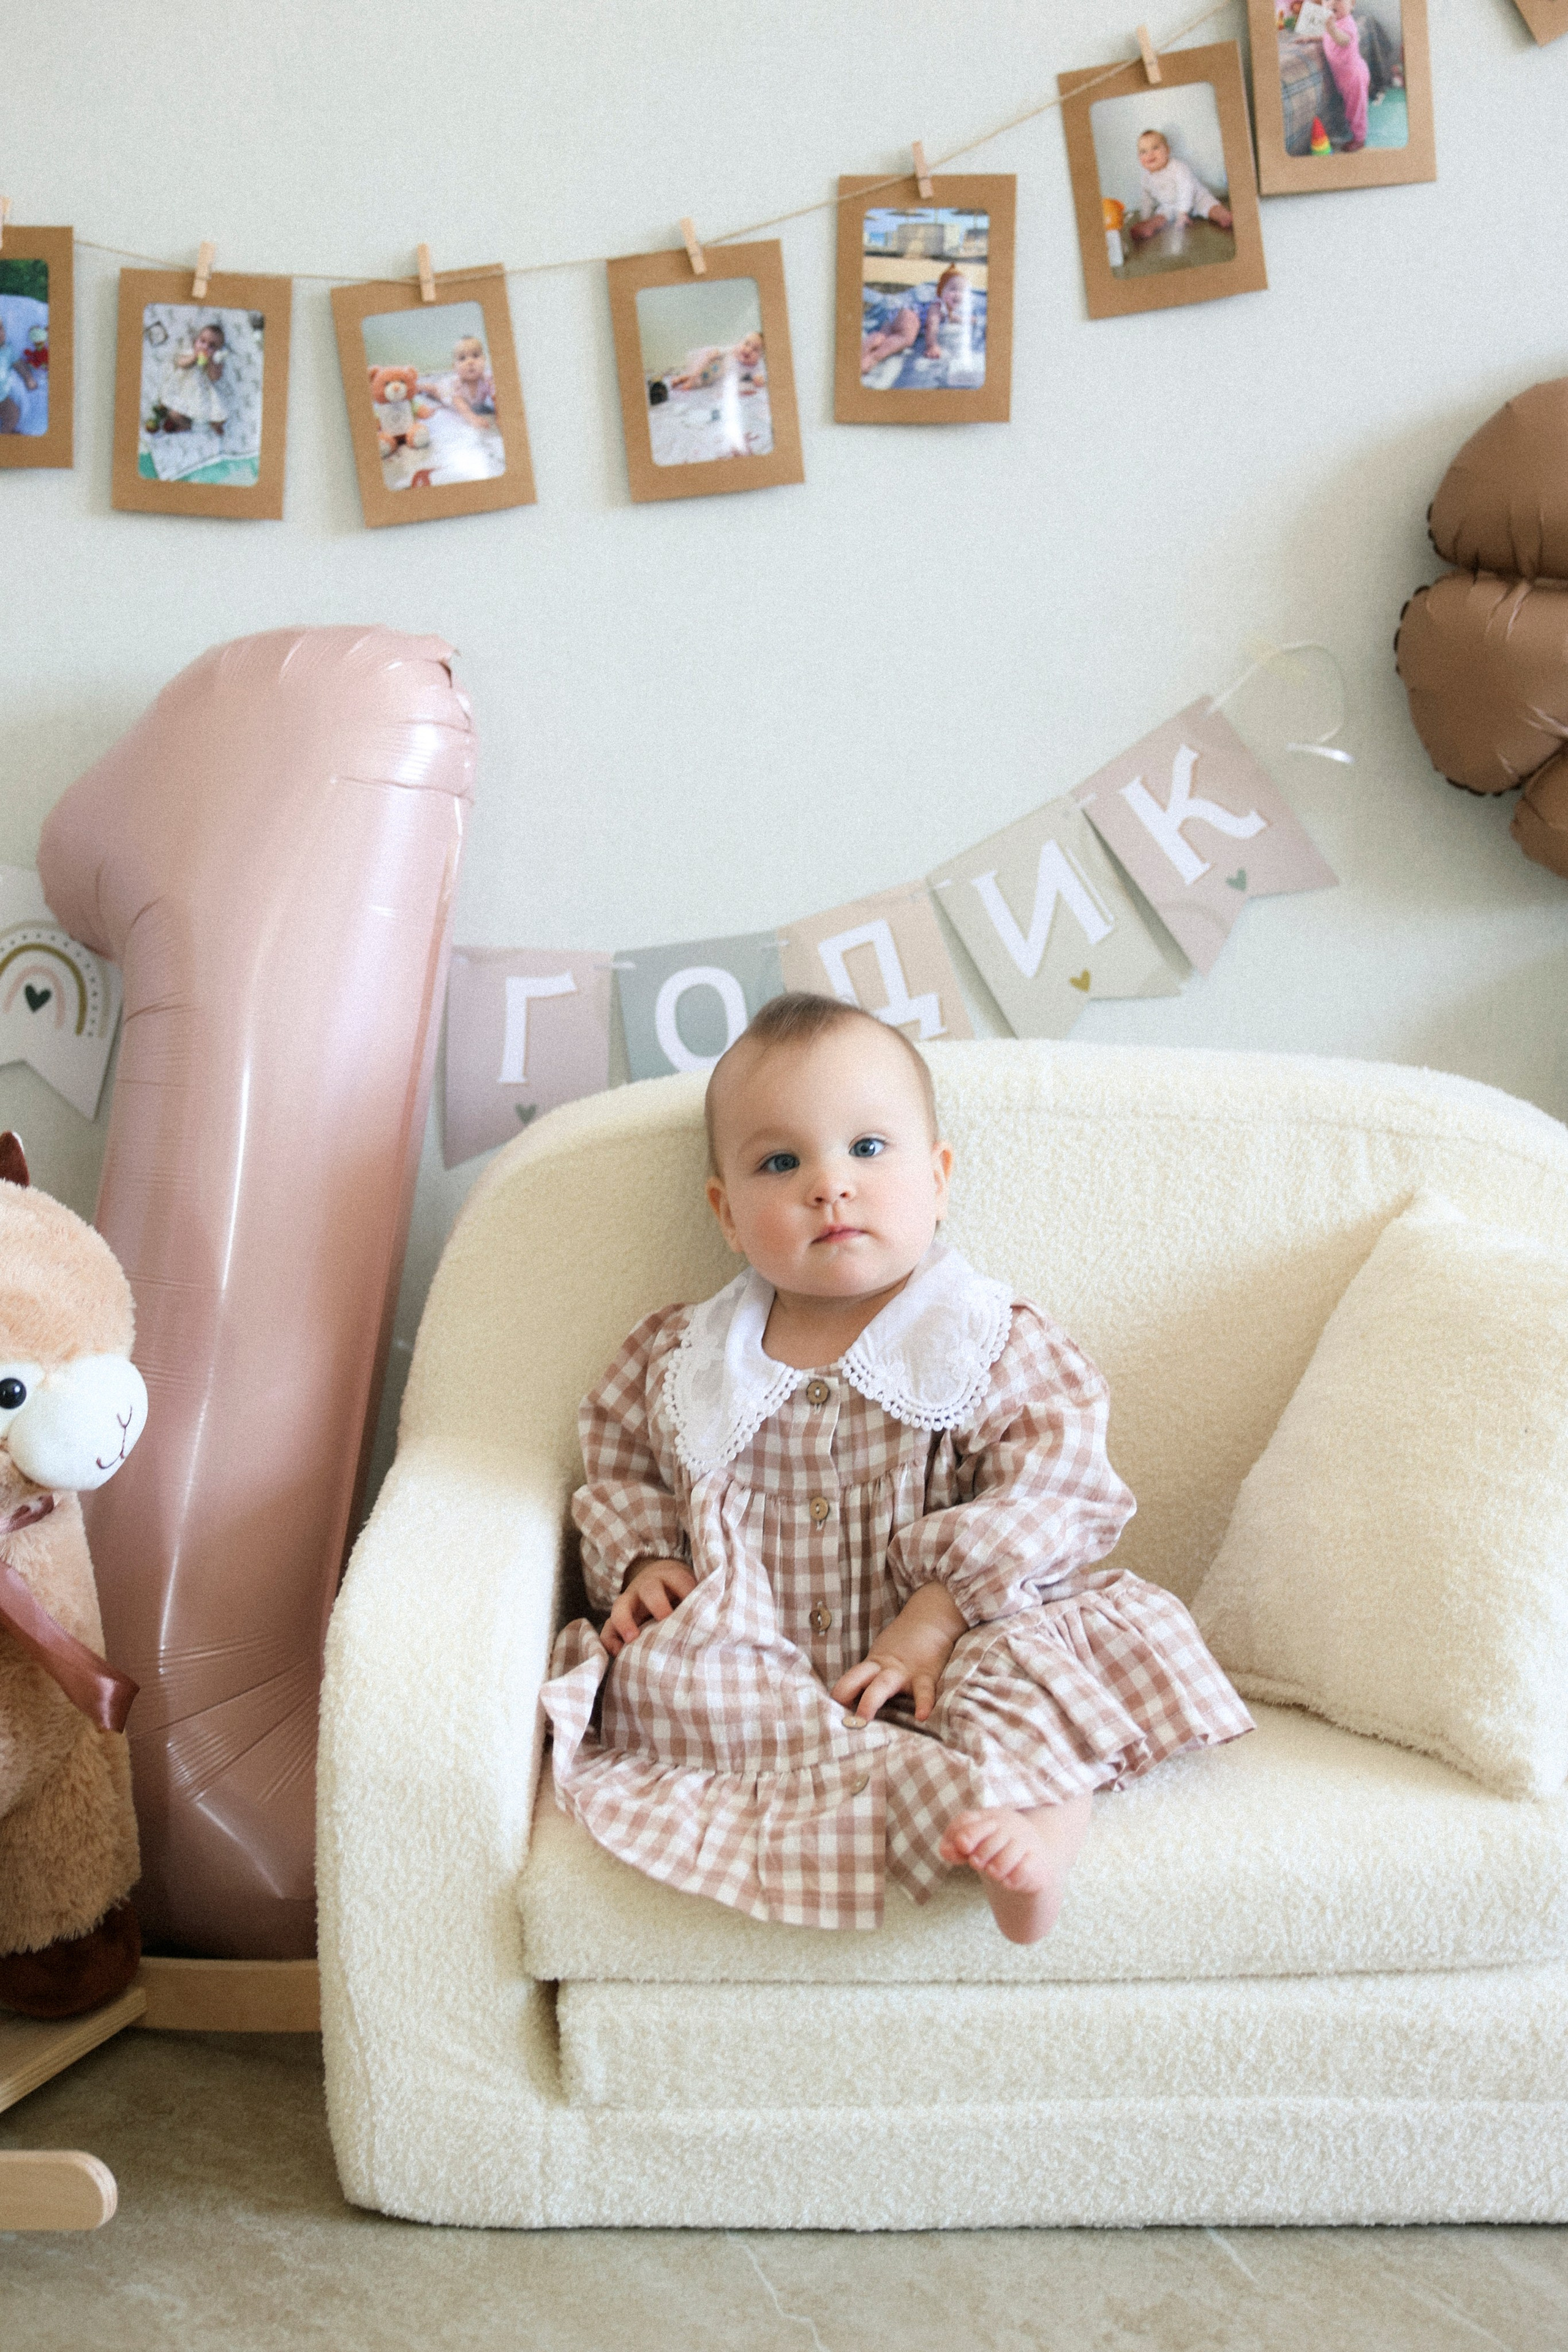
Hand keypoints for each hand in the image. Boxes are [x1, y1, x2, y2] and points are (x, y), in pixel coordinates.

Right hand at [602, 1557, 695, 1656]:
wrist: (658, 1579)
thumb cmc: (683, 1591)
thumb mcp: (694, 1587)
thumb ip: (704, 1599)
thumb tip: (726, 1621)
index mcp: (671, 1577)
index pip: (680, 1580)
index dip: (688, 1591)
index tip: (699, 1608)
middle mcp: (648, 1586)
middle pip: (650, 1589)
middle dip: (658, 1603)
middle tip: (666, 1619)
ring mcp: (630, 1602)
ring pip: (621, 1606)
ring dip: (625, 1621)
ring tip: (632, 1639)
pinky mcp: (618, 1619)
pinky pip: (607, 1628)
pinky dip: (609, 1640)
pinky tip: (616, 1654)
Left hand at [831, 1581, 964, 1723]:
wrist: (933, 1616)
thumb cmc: (907, 1640)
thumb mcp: (884, 1654)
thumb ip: (874, 1673)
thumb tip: (857, 1697)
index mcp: (874, 1665)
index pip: (850, 1678)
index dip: (839, 1693)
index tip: (827, 1712)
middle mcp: (885, 1668)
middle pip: (859, 1678)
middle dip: (845, 1693)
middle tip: (835, 1716)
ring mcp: (904, 1672)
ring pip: (883, 1685)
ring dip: (870, 1701)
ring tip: (863, 1719)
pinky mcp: (926, 1675)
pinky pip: (924, 1691)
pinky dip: (924, 1703)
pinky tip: (922, 1716)